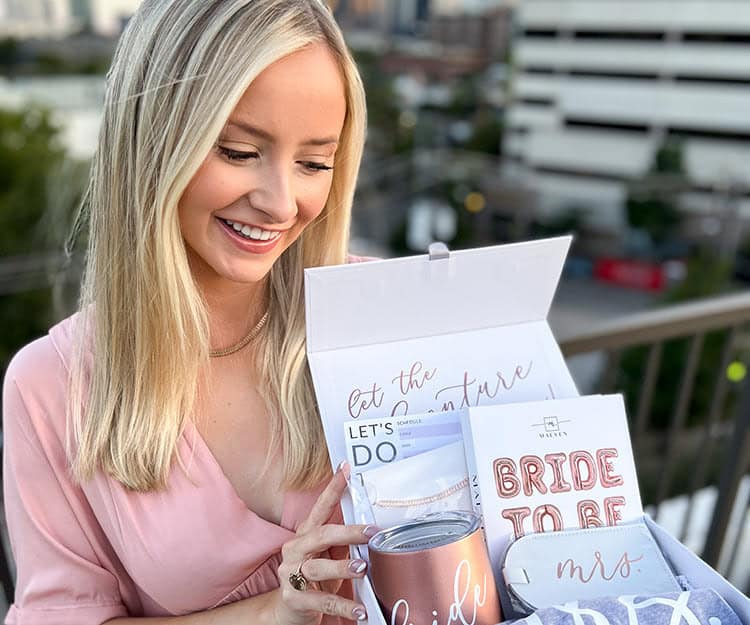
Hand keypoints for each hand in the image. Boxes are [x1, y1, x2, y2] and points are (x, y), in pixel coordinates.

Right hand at [273, 462, 376, 624]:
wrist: (287, 612)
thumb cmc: (314, 580)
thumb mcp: (328, 558)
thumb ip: (342, 544)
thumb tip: (369, 530)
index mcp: (305, 536)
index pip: (320, 508)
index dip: (333, 488)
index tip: (346, 470)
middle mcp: (295, 550)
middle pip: (321, 535)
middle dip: (348, 532)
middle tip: (371, 532)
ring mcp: (291, 574)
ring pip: (317, 568)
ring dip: (342, 567)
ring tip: (363, 568)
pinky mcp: (293, 599)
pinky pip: (321, 601)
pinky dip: (343, 606)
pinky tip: (360, 611)